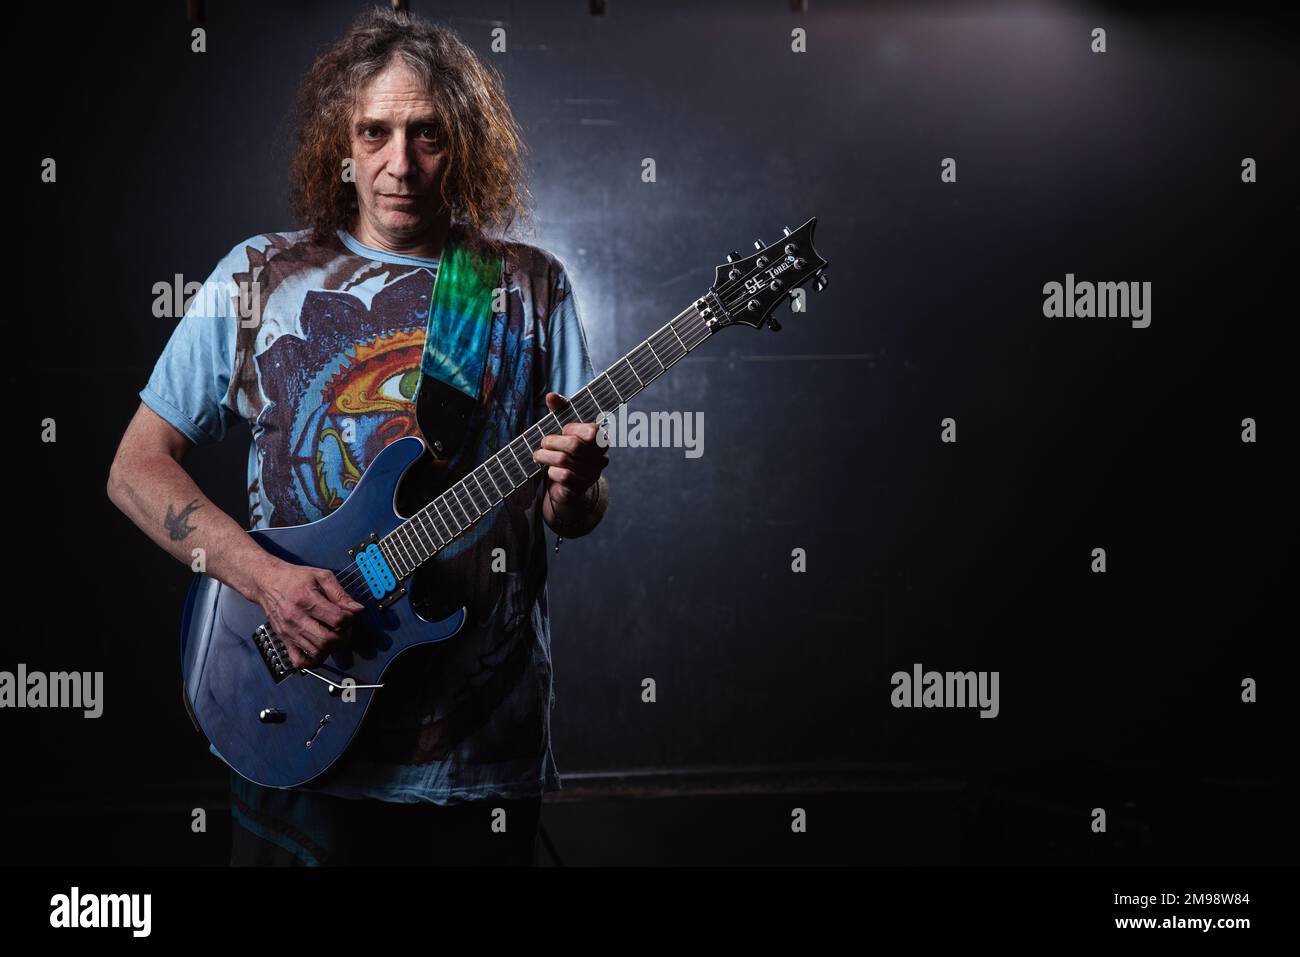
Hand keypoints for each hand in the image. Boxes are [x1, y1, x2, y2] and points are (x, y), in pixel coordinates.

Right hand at [251, 557, 364, 668]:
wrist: (266, 582)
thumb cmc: (294, 578)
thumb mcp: (321, 576)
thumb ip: (340, 593)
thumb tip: (357, 609)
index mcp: (307, 599)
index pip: (337, 619)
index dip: (350, 619)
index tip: (350, 615)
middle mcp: (296, 618)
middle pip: (328, 640)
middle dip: (344, 636)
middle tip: (345, 628)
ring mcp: (289, 631)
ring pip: (317, 652)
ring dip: (332, 648)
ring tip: (334, 636)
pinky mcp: (284, 639)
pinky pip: (299, 661)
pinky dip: (313, 661)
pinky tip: (320, 651)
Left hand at [533, 392, 609, 509]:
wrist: (569, 485)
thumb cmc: (566, 450)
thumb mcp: (563, 428)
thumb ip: (560, 410)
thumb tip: (551, 395)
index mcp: (601, 439)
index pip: (592, 431)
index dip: (573, 429)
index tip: (564, 429)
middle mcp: (601, 458)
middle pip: (573, 446)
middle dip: (552, 442)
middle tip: (543, 443)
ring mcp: (592, 475)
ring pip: (564, 461)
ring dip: (545, 456)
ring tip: (539, 455)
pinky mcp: (581, 489)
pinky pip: (563, 477)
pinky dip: (551, 472)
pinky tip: (549, 470)